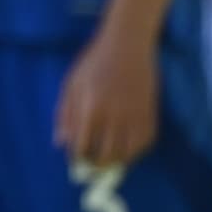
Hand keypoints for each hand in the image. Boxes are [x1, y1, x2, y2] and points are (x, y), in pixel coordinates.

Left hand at [56, 26, 157, 167]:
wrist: (127, 45)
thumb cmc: (94, 62)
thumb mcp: (71, 84)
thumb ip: (65, 114)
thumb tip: (61, 142)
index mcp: (90, 109)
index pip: (82, 146)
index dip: (77, 157)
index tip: (75, 159)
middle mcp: (114, 117)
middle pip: (105, 156)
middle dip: (95, 165)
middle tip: (90, 165)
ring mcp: (134, 118)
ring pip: (126, 154)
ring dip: (115, 162)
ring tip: (106, 160)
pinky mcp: (150, 115)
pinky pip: (144, 143)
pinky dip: (135, 151)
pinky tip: (125, 149)